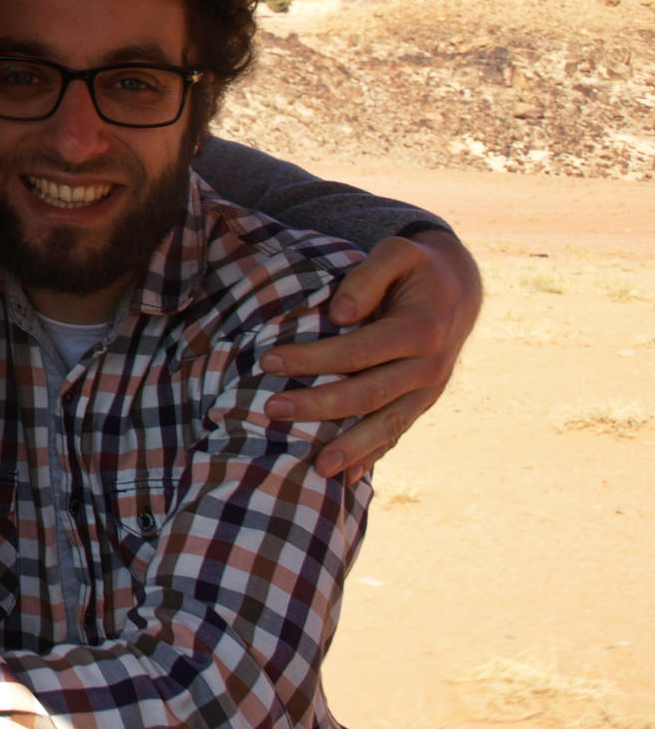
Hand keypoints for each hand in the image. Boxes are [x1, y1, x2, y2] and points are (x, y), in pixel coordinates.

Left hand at [262, 229, 481, 480]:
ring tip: (316, 468)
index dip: (314, 358)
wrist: (459, 288)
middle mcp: (429, 367)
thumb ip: (368, 276)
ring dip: (351, 448)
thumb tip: (340, 316)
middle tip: (271, 408)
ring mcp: (429, 391)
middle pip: (368, 393)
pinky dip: (374, 455)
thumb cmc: (416, 267)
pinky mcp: (423, 402)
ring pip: (388, 425)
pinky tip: (349, 477)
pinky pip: (398, 433)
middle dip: (318, 405)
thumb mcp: (397, 252)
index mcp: (421, 329)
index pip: (359, 351)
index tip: (270, 361)